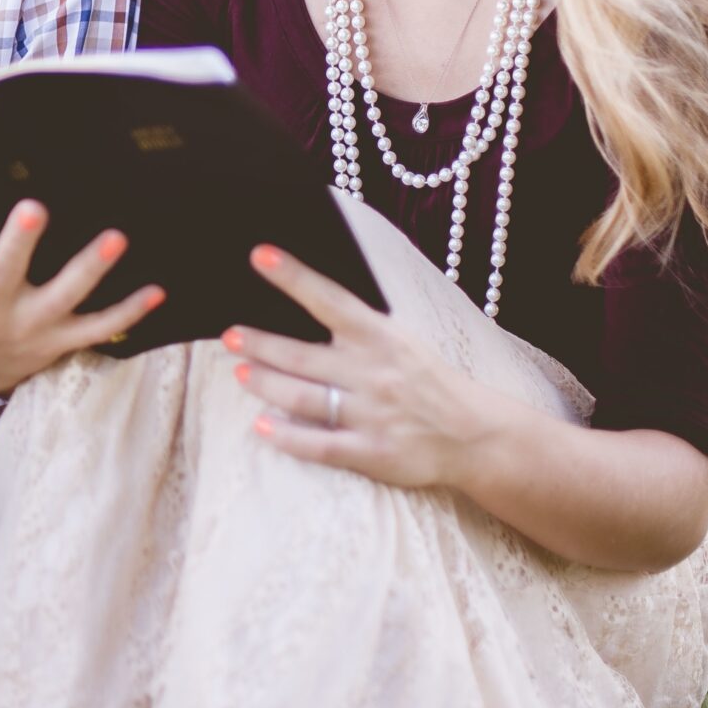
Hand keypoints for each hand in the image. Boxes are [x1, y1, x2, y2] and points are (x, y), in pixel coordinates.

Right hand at [0, 159, 162, 396]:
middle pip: (7, 268)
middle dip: (21, 240)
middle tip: (34, 207)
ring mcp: (32, 324)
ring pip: (64, 296)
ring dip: (90, 269)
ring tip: (115, 239)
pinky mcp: (63, 340)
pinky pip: (99, 327)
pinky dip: (128, 311)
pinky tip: (157, 290)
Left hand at [226, 244, 504, 488]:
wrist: (477, 434)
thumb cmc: (429, 381)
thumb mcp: (401, 341)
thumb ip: (357, 327)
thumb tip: (307, 302)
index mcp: (381, 337)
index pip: (329, 299)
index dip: (293, 277)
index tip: (259, 255)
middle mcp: (372, 372)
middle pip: (302, 356)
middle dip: (260, 344)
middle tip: (230, 335)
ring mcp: (371, 414)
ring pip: (303, 398)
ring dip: (266, 384)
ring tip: (241, 373)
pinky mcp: (373, 452)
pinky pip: (319, 445)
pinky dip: (286, 436)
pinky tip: (261, 426)